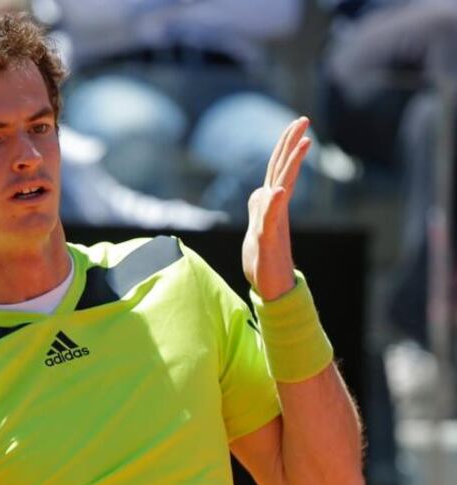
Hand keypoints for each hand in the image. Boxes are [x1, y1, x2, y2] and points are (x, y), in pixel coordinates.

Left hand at [242, 116, 311, 300]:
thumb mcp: (257, 227)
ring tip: (304, 141)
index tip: (296, 125)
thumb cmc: (264, 259)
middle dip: (291, 144)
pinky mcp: (269, 239)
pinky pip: (271, 218)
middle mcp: (275, 209)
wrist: (270, 287)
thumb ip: (261, 208)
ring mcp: (273, 222)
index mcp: (272, 204)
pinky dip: (274, 204)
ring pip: (281, 187)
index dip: (286, 146)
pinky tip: (279, 191)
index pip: (278, 169)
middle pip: (282, 170)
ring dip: (291, 165)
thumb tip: (263, 190)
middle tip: (304, 119)